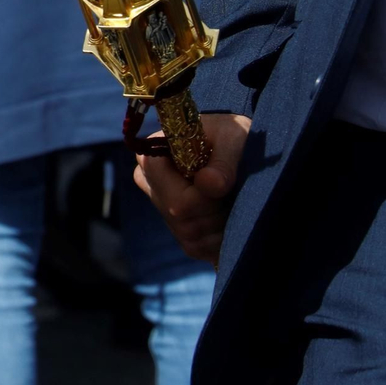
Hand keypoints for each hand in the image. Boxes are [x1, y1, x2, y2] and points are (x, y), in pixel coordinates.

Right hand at [132, 114, 251, 264]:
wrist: (237, 150)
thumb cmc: (230, 136)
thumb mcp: (233, 137)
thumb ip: (223, 161)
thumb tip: (209, 184)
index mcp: (151, 159)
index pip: (172, 193)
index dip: (203, 194)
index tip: (222, 180)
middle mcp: (149, 186)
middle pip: (181, 216)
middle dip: (214, 208)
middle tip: (231, 188)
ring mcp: (162, 212)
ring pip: (191, 235)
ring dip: (221, 222)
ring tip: (230, 198)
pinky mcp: (180, 234)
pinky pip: (199, 248)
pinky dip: (222, 237)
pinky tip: (228, 214)